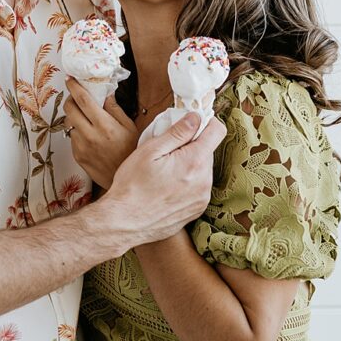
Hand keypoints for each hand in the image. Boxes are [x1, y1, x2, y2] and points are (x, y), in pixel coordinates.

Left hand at [64, 77, 138, 189]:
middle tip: (76, 97)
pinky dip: (77, 132)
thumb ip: (115, 109)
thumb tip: (105, 93)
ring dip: (75, 117)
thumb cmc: (131, 152)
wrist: (124, 179)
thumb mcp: (130, 127)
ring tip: (86, 119)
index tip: (70, 79)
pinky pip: (72, 138)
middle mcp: (90, 135)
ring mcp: (81, 147)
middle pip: (70, 109)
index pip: (83, 100)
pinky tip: (89, 135)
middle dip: (70, 99)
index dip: (74, 87)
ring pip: (69, 123)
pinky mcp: (77, 156)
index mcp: (105, 125)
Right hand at [103, 110, 225, 247]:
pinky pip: (199, 187)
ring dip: (190, 164)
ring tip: (165, 171)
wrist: (124, 222)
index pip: (217, 131)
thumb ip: (177, 132)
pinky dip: (188, 182)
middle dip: (192, 145)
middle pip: (208, 151)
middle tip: (167, 150)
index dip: (205, 122)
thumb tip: (196, 117)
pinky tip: (167, 185)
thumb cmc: (132, 186)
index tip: (191, 123)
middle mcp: (204, 181)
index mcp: (194, 162)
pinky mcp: (196, 210)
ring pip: (203, 169)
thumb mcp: (150, 150)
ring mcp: (202, 198)